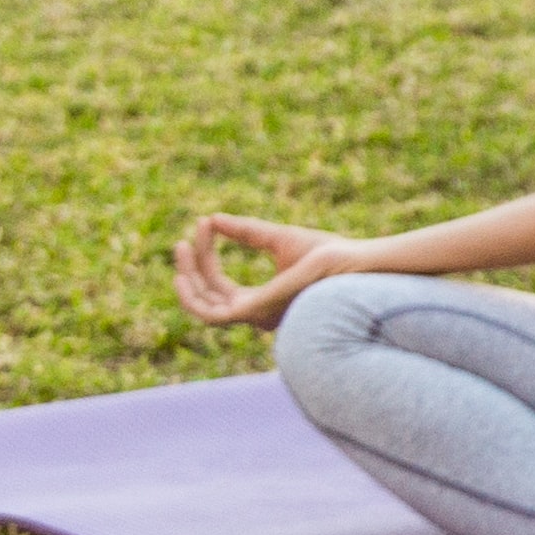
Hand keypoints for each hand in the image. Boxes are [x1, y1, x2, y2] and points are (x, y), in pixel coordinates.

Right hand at [173, 214, 357, 332]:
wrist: (353, 261)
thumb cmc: (329, 254)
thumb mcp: (278, 238)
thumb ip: (246, 232)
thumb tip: (214, 218)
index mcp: (261, 299)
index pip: (220, 284)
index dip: (206, 256)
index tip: (205, 223)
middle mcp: (255, 313)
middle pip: (208, 295)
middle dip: (191, 268)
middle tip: (183, 240)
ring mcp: (255, 315)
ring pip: (203, 304)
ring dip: (187, 278)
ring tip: (181, 247)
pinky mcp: (255, 312)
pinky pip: (210, 313)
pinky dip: (192, 295)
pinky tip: (184, 272)